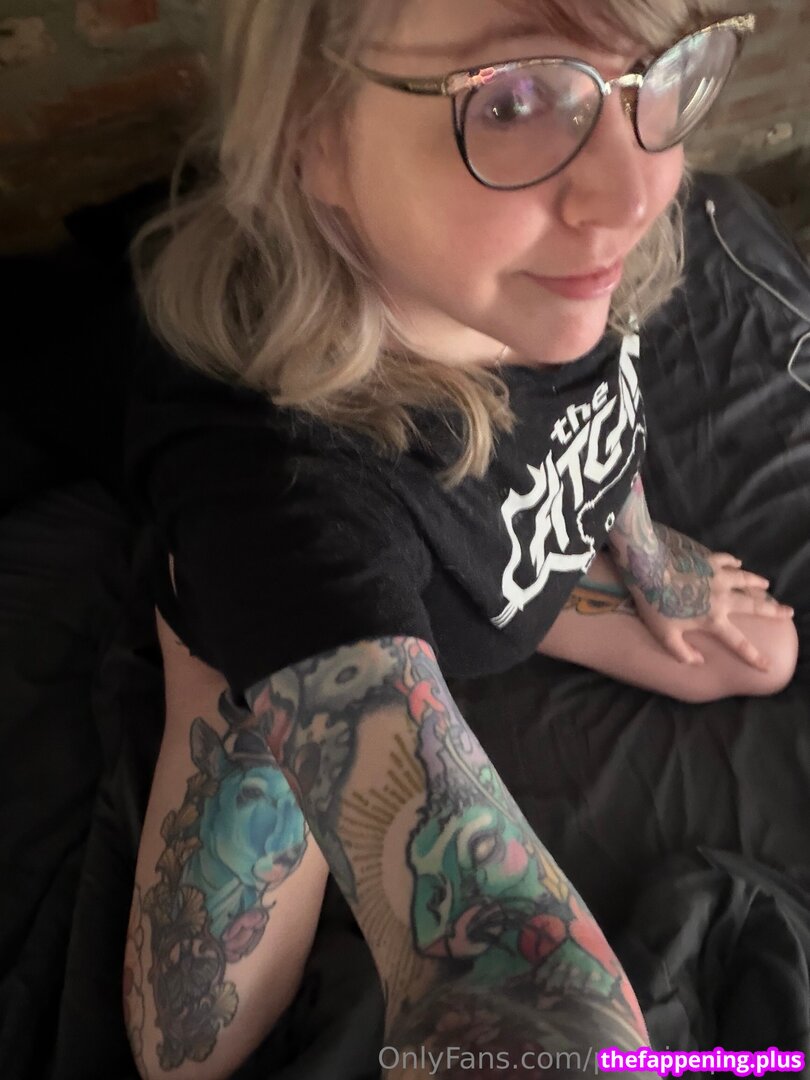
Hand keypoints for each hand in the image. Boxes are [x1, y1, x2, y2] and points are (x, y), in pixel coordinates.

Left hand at [622, 526, 793, 671]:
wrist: (648, 570)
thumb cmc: (654, 604)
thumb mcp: (664, 635)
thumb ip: (682, 652)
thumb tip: (699, 662)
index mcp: (712, 619)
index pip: (738, 642)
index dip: (753, 656)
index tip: (767, 665)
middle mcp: (722, 598)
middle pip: (753, 606)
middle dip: (773, 610)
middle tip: (789, 612)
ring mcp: (717, 576)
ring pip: (744, 579)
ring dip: (757, 582)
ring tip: (767, 584)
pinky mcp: (707, 560)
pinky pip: (726, 560)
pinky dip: (734, 562)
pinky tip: (738, 562)